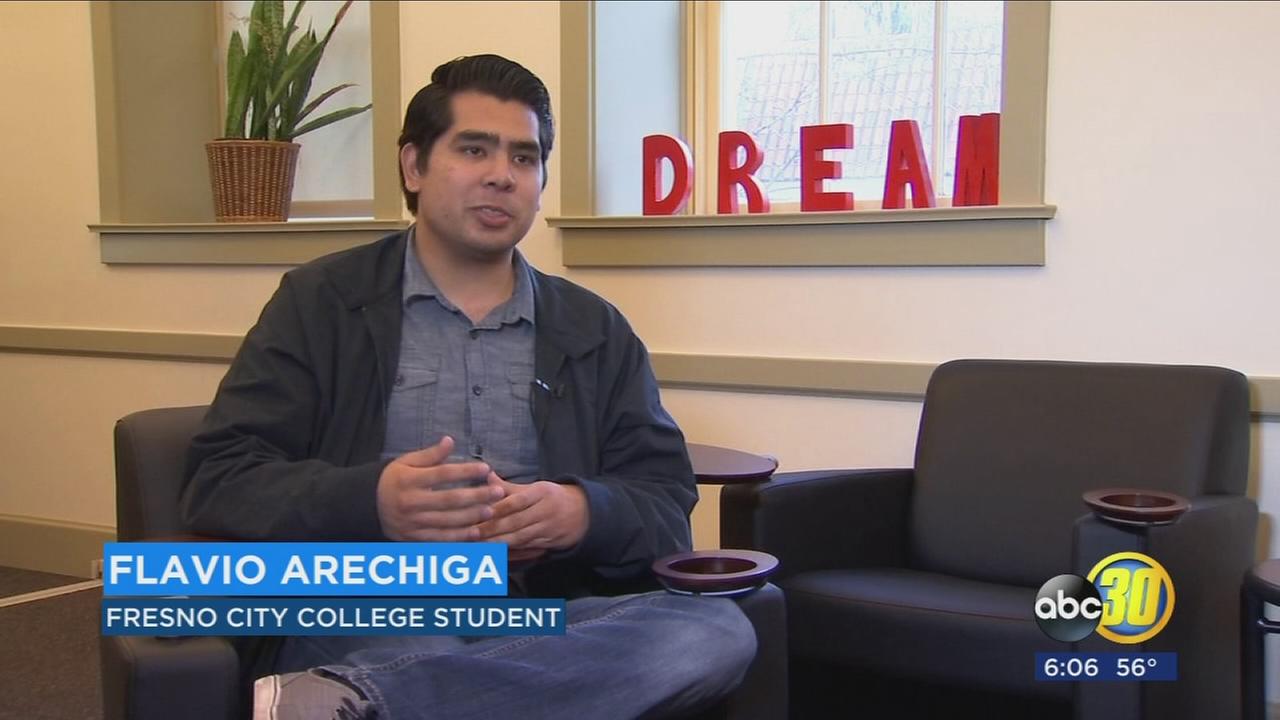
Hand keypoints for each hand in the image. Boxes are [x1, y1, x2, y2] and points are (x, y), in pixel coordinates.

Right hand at [376, 436, 504, 541]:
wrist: (366, 505)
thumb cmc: (392, 479)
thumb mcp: (406, 462)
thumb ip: (430, 454)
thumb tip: (450, 440)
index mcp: (408, 480)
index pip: (442, 474)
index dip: (465, 471)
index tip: (486, 469)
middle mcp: (410, 502)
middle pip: (448, 500)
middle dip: (476, 496)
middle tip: (497, 492)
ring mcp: (411, 522)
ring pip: (446, 521)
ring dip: (471, 517)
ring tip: (491, 511)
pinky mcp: (413, 537)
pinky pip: (439, 538)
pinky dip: (458, 537)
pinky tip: (476, 532)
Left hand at [477, 479, 588, 551]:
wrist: (582, 515)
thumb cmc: (552, 498)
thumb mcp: (535, 488)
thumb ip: (509, 486)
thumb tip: (487, 475)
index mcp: (542, 494)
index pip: (517, 501)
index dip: (498, 508)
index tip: (479, 511)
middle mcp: (545, 512)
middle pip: (515, 522)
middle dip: (492, 529)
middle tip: (471, 532)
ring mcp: (546, 529)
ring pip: (518, 538)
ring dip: (497, 542)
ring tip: (478, 544)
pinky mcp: (545, 543)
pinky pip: (524, 548)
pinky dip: (508, 551)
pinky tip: (493, 552)